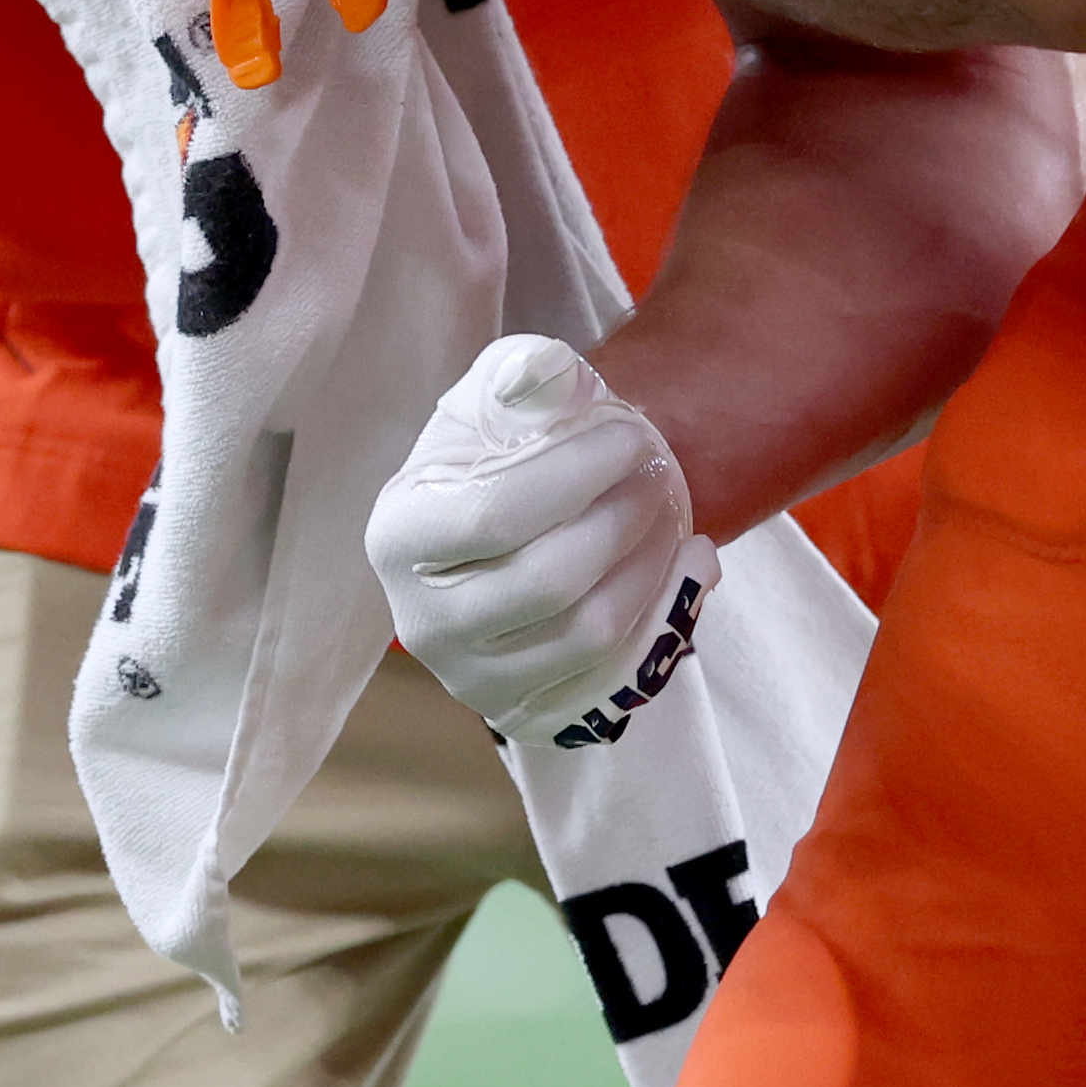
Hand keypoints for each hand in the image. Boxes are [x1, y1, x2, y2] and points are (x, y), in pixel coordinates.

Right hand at [371, 334, 706, 736]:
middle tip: (660, 470)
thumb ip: (517, 380)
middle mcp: (423, 620)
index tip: (631, 436)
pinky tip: (685, 562)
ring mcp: (471, 677)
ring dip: (650, 565)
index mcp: (400, 536)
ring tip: (673, 512)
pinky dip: (662, 613)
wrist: (494, 533)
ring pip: (587, 631)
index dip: (579, 474)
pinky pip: (611, 673)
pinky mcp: (522, 710)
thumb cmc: (493, 463)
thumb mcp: (489, 406)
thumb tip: (549, 376)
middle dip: (624, 517)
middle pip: (549, 580)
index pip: (496, 513)